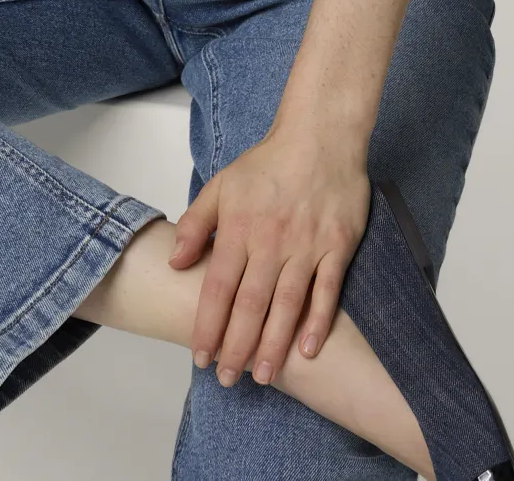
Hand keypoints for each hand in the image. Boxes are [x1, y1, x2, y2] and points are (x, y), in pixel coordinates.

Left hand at [168, 121, 371, 387]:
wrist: (320, 136)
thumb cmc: (268, 162)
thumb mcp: (222, 184)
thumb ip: (196, 223)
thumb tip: (175, 262)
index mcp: (240, 227)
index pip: (218, 286)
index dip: (208, 325)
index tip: (200, 355)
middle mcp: (271, 241)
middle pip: (250, 304)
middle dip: (236, 346)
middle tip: (227, 378)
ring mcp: (307, 245)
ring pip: (286, 304)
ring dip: (273, 344)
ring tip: (261, 375)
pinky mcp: (338, 246)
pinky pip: (327, 291)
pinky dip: (318, 322)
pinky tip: (307, 350)